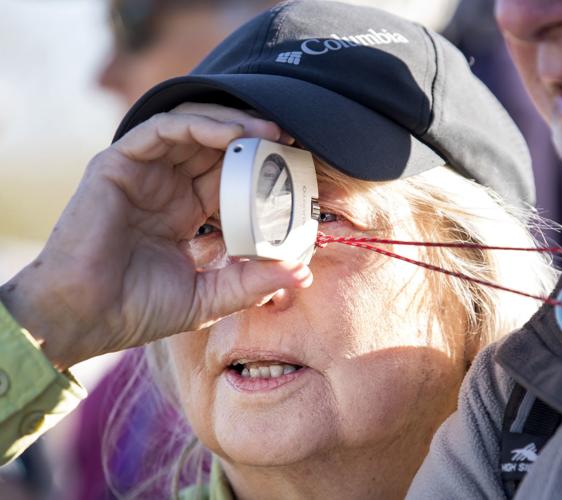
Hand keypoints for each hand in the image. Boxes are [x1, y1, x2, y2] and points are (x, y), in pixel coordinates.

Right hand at [0, 104, 310, 369]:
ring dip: (232, 125)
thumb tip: (302, 275)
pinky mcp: (118, 164)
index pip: (231, 177)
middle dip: (254, 138)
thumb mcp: (210, 296)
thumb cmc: (137, 310)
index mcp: (187, 213)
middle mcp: (167, 188)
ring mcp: (142, 174)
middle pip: (216, 148)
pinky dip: (199, 126)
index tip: (297, 169)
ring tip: (268, 131)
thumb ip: (253, 283)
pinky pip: (163, 130)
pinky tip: (232, 133)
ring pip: (192, 130)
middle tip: (291, 138)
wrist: (84, 318)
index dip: (263, 169)